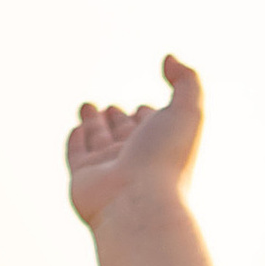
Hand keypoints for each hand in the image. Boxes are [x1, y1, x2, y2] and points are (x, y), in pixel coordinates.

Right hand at [67, 56, 204, 232]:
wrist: (138, 206)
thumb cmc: (166, 160)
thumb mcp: (188, 112)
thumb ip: (187, 80)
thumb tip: (169, 59)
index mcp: (161, 145)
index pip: (152, 124)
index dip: (149, 114)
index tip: (147, 108)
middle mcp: (135, 157)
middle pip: (124, 132)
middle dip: (118, 117)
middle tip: (113, 107)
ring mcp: (108, 168)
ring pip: (99, 139)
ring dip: (94, 121)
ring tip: (88, 106)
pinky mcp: (83, 177)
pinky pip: (77, 154)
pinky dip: (76, 139)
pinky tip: (77, 128)